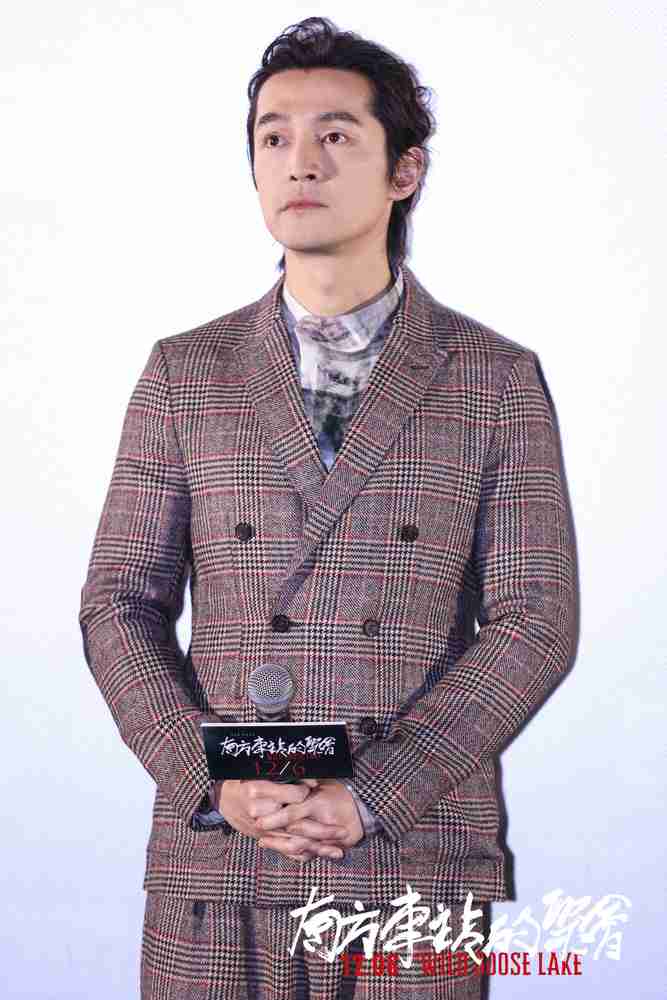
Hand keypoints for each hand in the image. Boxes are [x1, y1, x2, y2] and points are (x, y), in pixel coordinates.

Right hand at [211, 779, 344, 862]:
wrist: (224, 798)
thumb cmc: (247, 779)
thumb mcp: (261, 771)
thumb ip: (285, 775)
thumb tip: (313, 781)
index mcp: (260, 790)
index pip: (290, 796)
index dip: (306, 794)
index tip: (316, 790)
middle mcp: (261, 812)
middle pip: (297, 824)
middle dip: (322, 830)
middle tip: (343, 831)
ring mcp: (263, 829)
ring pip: (294, 841)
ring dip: (318, 847)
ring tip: (338, 850)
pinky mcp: (264, 838)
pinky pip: (285, 849)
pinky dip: (303, 854)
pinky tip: (320, 856)